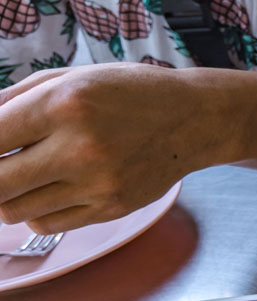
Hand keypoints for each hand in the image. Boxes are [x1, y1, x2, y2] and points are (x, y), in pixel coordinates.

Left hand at [0, 64, 236, 232]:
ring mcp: (97, 184)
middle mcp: (80, 148)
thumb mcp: (71, 77)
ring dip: (8, 194)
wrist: (194, 120)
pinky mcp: (111, 208)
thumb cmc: (131, 93)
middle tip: (2, 163)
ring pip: (15, 209)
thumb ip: (14, 99)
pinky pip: (48, 223)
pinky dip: (36, 210)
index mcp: (64, 104)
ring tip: (24, 173)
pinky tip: (51, 187)